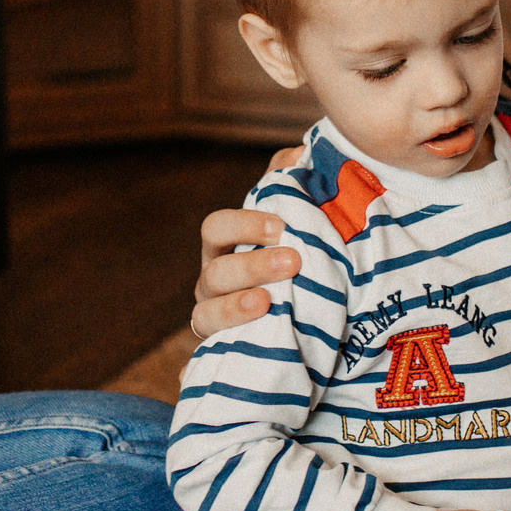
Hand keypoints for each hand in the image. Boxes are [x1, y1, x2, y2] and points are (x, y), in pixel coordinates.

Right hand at [190, 147, 307, 339]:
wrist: (302, 320)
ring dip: (236, 307)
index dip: (243, 224)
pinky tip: (232, 358)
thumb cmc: (290, 260)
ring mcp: (215, 318)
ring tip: (268, 303)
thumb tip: (300, 153)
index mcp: (226, 246)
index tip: (280, 225)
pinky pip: (209, 353)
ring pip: (208, 314)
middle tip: (292, 261)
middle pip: (216, 272)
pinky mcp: (224, 350)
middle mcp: (214, 281)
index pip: (217, 228)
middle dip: (251, 266)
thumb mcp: (292, 224)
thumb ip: (291, 185)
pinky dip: (210, 357)